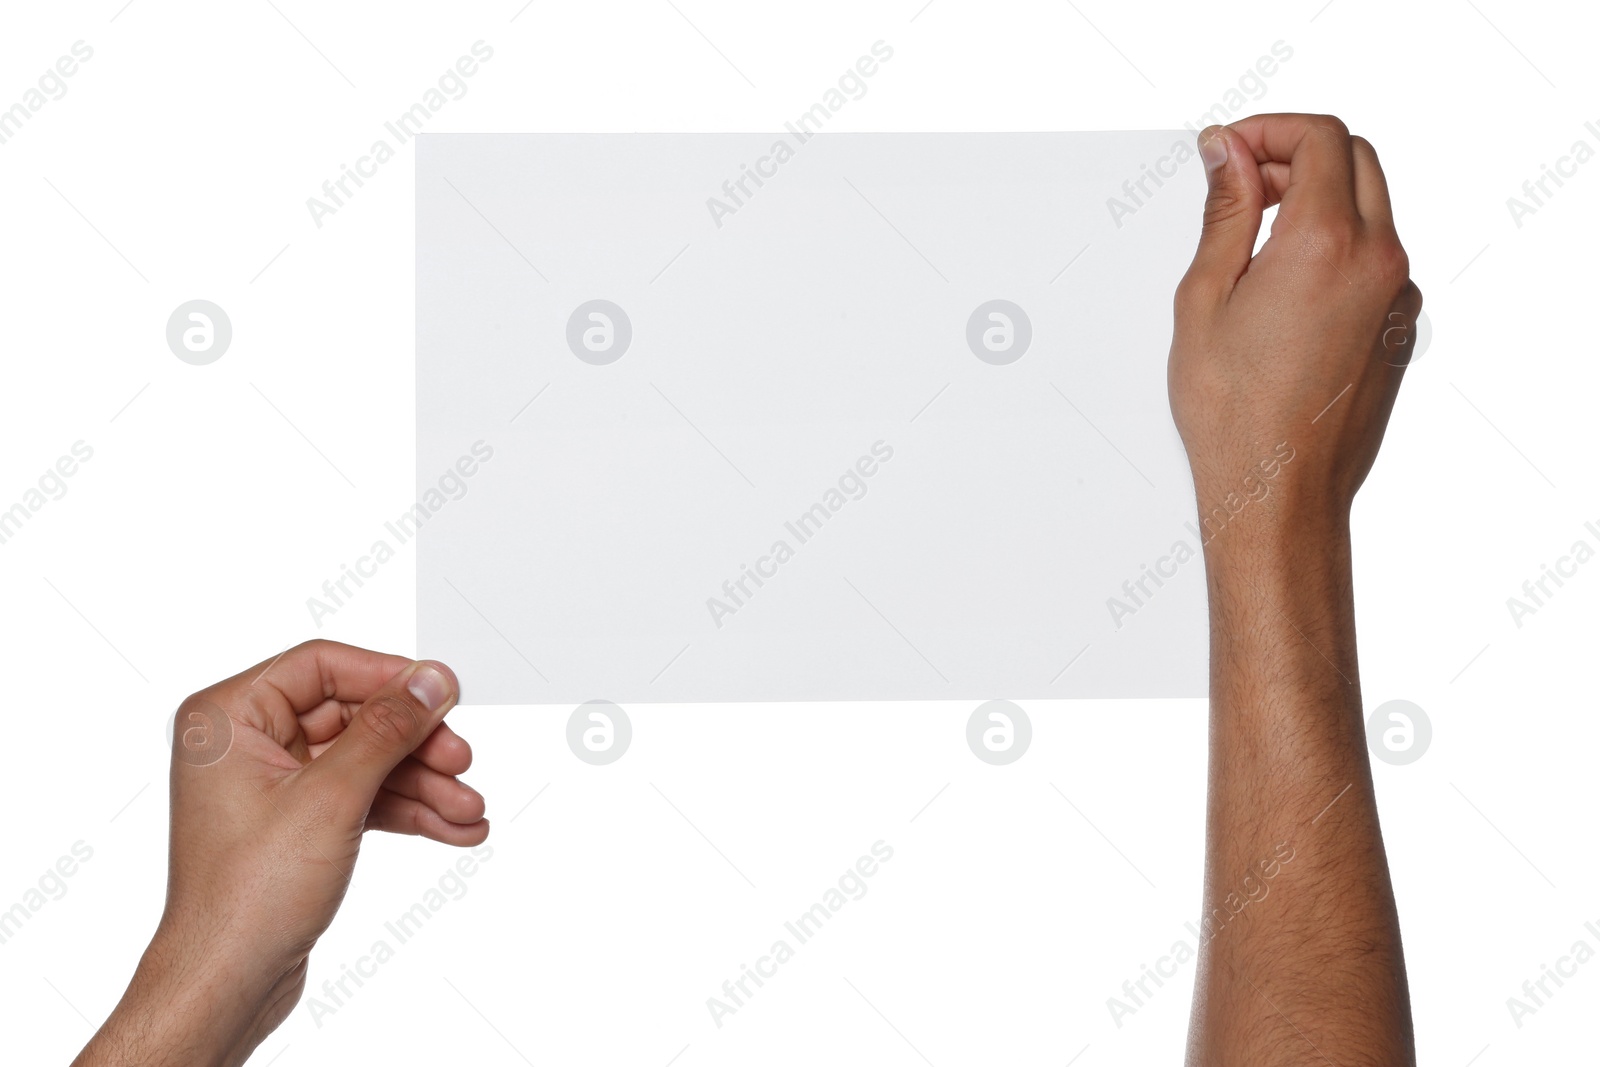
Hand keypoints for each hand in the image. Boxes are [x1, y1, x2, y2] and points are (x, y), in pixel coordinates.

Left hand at [75, 641, 486, 1066]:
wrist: (226, 983)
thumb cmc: (245, 898)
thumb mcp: (331, 798)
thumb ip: (387, 730)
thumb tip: (430, 681)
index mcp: (229, 718)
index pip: (323, 667)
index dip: (389, 678)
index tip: (443, 695)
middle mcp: (247, 743)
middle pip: (355, 716)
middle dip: (417, 746)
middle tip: (461, 762)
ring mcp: (274, 785)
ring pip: (367, 761)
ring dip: (423, 785)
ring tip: (469, 810)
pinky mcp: (298, 822)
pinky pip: (364, 797)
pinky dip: (407, 811)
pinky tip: (451, 828)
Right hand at [1169, 113, 1421, 535]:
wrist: (1280, 491)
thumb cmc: (1236, 415)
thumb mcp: (1205, 297)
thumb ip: (1227, 212)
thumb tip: (1230, 154)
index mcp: (1326, 244)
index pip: (1321, 137)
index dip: (1269, 130)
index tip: (1231, 150)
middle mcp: (1377, 261)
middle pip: (1355, 159)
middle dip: (1296, 155)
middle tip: (1242, 184)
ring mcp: (1396, 295)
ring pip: (1371, 205)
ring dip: (1318, 197)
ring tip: (1256, 238)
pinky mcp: (1399, 325)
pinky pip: (1376, 255)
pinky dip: (1336, 242)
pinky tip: (1284, 283)